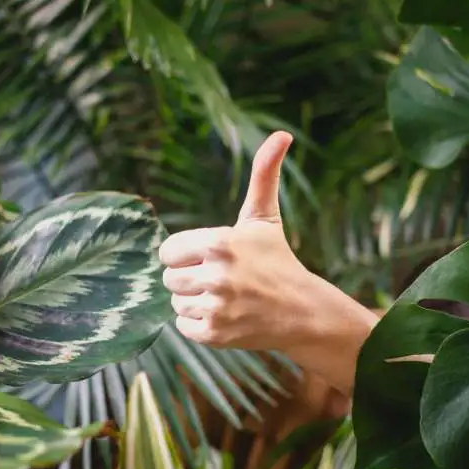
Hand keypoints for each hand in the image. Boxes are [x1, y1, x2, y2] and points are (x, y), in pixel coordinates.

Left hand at [159, 131, 311, 351]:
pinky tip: (226, 316)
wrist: (302, 311)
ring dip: (195, 303)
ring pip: (176, 304)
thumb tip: (283, 133)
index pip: (167, 251)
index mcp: (219, 242)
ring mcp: (217, 307)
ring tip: (226, 298)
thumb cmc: (277, 259)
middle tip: (220, 280)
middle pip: (169, 279)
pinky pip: (184, 327)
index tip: (209, 258)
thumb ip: (263, 174)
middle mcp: (216, 275)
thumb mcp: (264, 217)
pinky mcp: (216, 335)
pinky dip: (200, 325)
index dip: (185, 255)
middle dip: (190, 279)